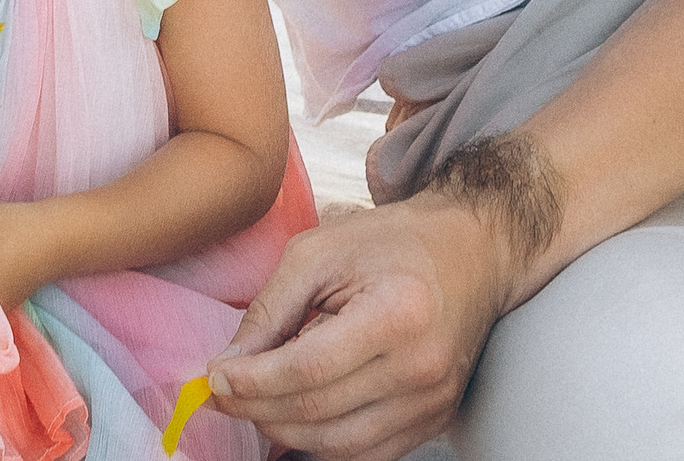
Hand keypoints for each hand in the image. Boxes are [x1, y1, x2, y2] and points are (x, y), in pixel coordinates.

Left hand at [209, 193, 514, 460]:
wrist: (469, 253)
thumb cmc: (392, 243)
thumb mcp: (321, 252)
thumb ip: (271, 308)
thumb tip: (230, 363)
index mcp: (397, 314)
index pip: (309, 369)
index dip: (253, 381)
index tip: (214, 375)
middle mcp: (422, 368)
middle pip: (319, 411)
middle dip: (256, 406)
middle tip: (220, 390)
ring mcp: (433, 402)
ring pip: (339, 444)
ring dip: (283, 430)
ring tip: (253, 402)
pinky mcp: (434, 420)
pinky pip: (367, 454)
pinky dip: (322, 445)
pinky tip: (293, 419)